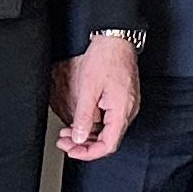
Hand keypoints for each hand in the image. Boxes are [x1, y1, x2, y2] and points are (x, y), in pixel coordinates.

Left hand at [49, 30, 140, 159]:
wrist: (116, 38)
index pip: (108, 145)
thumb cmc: (106, 58)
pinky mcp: (122, 100)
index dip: (89, 153)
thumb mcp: (89, 88)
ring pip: (107, 131)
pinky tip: (79, 122)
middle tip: (64, 143)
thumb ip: (83, 116)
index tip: (72, 151)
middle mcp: (128, 111)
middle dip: (84, 145)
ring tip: (67, 133)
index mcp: (122, 110)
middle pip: (107, 140)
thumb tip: (78, 138)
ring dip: (87, 135)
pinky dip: (93, 124)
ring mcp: (126, 105)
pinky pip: (108, 120)